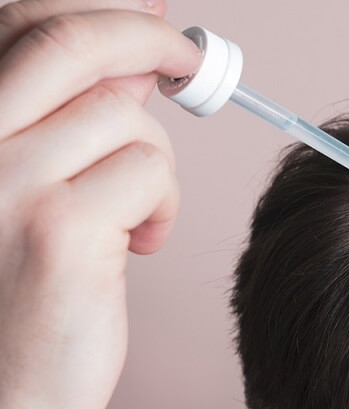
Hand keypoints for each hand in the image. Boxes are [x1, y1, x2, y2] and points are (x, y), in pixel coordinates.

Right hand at [0, 1, 200, 408]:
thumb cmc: (14, 294)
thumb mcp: (23, 188)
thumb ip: (61, 120)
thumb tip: (130, 59)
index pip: (20, 26)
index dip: (95, 10)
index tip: (148, 12)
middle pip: (72, 44)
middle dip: (145, 37)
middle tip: (185, 57)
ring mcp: (2, 183)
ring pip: (126, 119)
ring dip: (154, 163)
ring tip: (136, 214)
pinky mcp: (59, 230)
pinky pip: (149, 172)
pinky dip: (162, 203)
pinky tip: (140, 244)